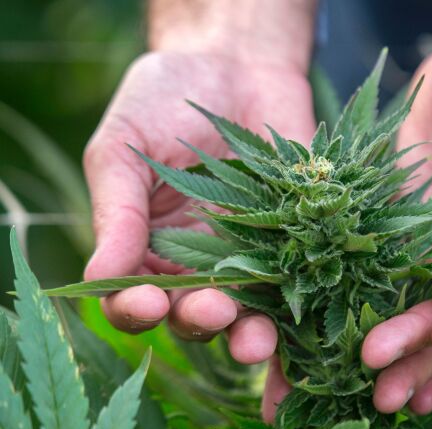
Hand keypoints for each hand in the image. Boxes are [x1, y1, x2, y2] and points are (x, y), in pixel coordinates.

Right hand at [84, 51, 314, 379]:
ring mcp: (253, 257)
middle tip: (214, 312)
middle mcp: (199, 264)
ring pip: (251, 313)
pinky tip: (310, 314)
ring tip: (257, 338)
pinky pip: (302, 281)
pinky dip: (305, 304)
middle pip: (197, 316)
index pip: (135, 299)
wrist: (235, 64)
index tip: (145, 304)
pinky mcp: (298, 241)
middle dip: (204, 321)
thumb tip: (98, 276)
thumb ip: (116, 212)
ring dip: (252, 333)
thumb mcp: (125, 148)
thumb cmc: (164, 100)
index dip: (136, 310)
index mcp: (147, 249)